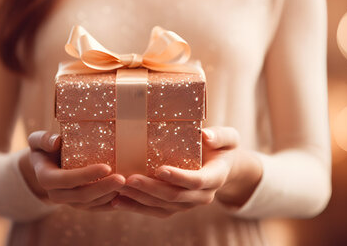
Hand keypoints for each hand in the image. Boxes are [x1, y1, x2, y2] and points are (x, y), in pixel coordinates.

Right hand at [21, 131, 125, 210]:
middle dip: (103, 188)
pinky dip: (112, 203)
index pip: (66, 179)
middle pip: (81, 196)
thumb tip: (56, 141)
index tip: (106, 167)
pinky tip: (126, 194)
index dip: (86, 175)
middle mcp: (56, 195)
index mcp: (46, 178)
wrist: (47, 166)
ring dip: (110, 196)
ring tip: (128, 185)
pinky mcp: (81, 205)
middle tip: (122, 178)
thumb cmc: (45, 149)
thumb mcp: (38, 141)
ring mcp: (69, 202)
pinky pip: (97, 208)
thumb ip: (43, 139)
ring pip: (92, 204)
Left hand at [114, 126, 260, 216]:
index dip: (178, 177)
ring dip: (139, 199)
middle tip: (130, 178)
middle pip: (174, 196)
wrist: (221, 167)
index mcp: (215, 178)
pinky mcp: (175, 208)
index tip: (160, 169)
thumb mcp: (228, 138)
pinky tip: (117, 201)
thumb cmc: (221, 148)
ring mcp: (188, 204)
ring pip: (162, 206)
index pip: (196, 181)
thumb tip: (206, 135)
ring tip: (119, 187)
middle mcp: (202, 196)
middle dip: (150, 189)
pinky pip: (155, 211)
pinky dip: (136, 207)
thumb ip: (220, 136)